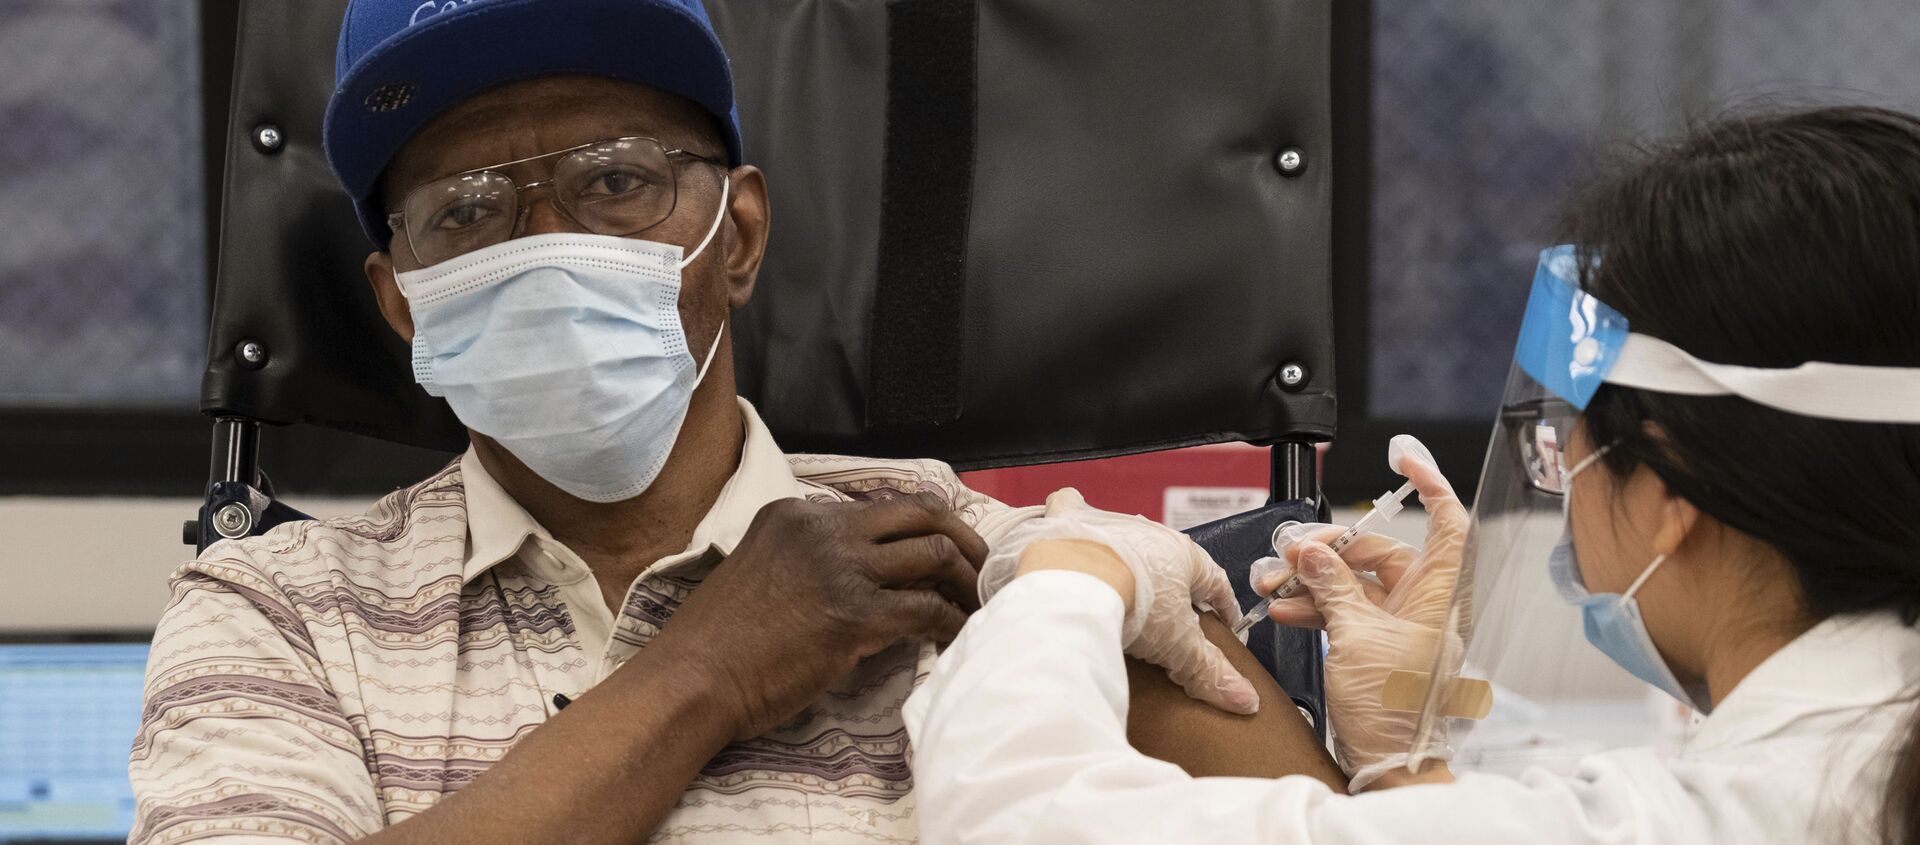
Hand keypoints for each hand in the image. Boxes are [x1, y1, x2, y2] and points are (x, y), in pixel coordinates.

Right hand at [654, 492, 986, 740]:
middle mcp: (823, 528)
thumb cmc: (720, 639)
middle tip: (982, 569)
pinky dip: (952, 621)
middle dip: (963, 538)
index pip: (883, 506)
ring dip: (966, 580)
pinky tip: (958, 636)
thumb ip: (808, 557)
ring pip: (933, 554)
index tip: (945, 550)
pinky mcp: (854, 614)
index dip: (924, 527)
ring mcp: (841, 568)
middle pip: (921, 514)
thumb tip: (864, 572)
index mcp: (797, 513)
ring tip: (978, 604)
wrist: (694, 677)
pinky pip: (927, 608)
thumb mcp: (761, 568)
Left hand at [982, 488, 1259, 714]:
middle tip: (1170, 612)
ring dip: (1128, 555)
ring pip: (1126, 537)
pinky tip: (1066, 535)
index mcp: (1185, 557)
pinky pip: (1070, 512)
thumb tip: (1247, 701)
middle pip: (1171, 562)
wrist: (1075, 581)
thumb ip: (1210, 671)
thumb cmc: (1134, 605)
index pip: (1215, 582)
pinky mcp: (1069, 523)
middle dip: (1174, 583)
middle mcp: (1150, 534)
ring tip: (1122, 583)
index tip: (1225, 624)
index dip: (1223, 606)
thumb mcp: (1177, 645)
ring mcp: (1109, 526)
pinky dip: (1069, 521)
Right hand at [1260, 435, 1467, 788]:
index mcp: (1435, 595)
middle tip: (1293, 556)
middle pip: (1378, 552)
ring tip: (1276, 585)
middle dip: (1330, 550)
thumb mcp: (1355, 637)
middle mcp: (1422, 605)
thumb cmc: (1393, 709)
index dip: (1431, 485)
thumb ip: (1333, 588)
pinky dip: (1316, 606)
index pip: (1447, 524)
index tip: (1404, 459)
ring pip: (1355, 582)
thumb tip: (1314, 554)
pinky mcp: (1377, 644)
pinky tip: (1287, 610)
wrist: (1389, 762)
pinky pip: (1346, 609)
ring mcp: (1400, 625)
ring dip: (1314, 581)